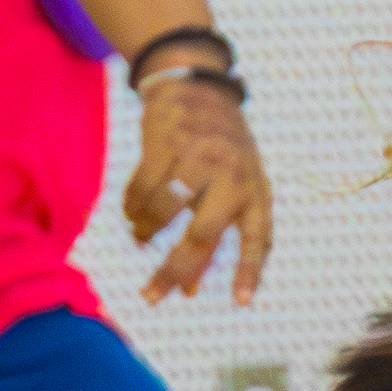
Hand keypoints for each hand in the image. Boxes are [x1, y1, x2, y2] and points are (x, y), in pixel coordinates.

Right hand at [123, 73, 271, 303]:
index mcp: (255, 190)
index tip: (242, 302)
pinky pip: (142, 189)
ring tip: (140, 237)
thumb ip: (216, 235)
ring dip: (145, 232)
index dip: (250, 271)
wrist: (197, 88)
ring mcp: (198, 156)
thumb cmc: (219, 152)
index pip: (259, 237)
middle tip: (150, 296)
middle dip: (174, 271)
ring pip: (164, 212)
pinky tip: (132, 214)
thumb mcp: (233, 188)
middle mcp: (232, 175)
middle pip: (202, 235)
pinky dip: (132, 207)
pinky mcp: (167, 142)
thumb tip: (189, 289)